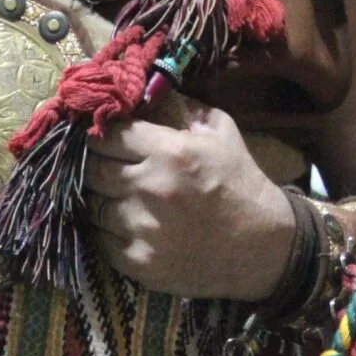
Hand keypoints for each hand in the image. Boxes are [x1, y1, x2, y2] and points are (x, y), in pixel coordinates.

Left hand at [87, 95, 292, 299]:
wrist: (264, 247)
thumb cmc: (240, 183)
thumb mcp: (220, 131)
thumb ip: (181, 107)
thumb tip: (143, 92)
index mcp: (170, 152)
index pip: (107, 133)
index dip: (98, 132)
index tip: (98, 134)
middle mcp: (150, 189)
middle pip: (91, 169)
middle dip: (92, 163)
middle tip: (100, 163)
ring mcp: (142, 229)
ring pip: (91, 205)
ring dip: (100, 198)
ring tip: (114, 195)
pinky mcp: (139, 263)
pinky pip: (101, 240)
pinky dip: (108, 231)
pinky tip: (125, 224)